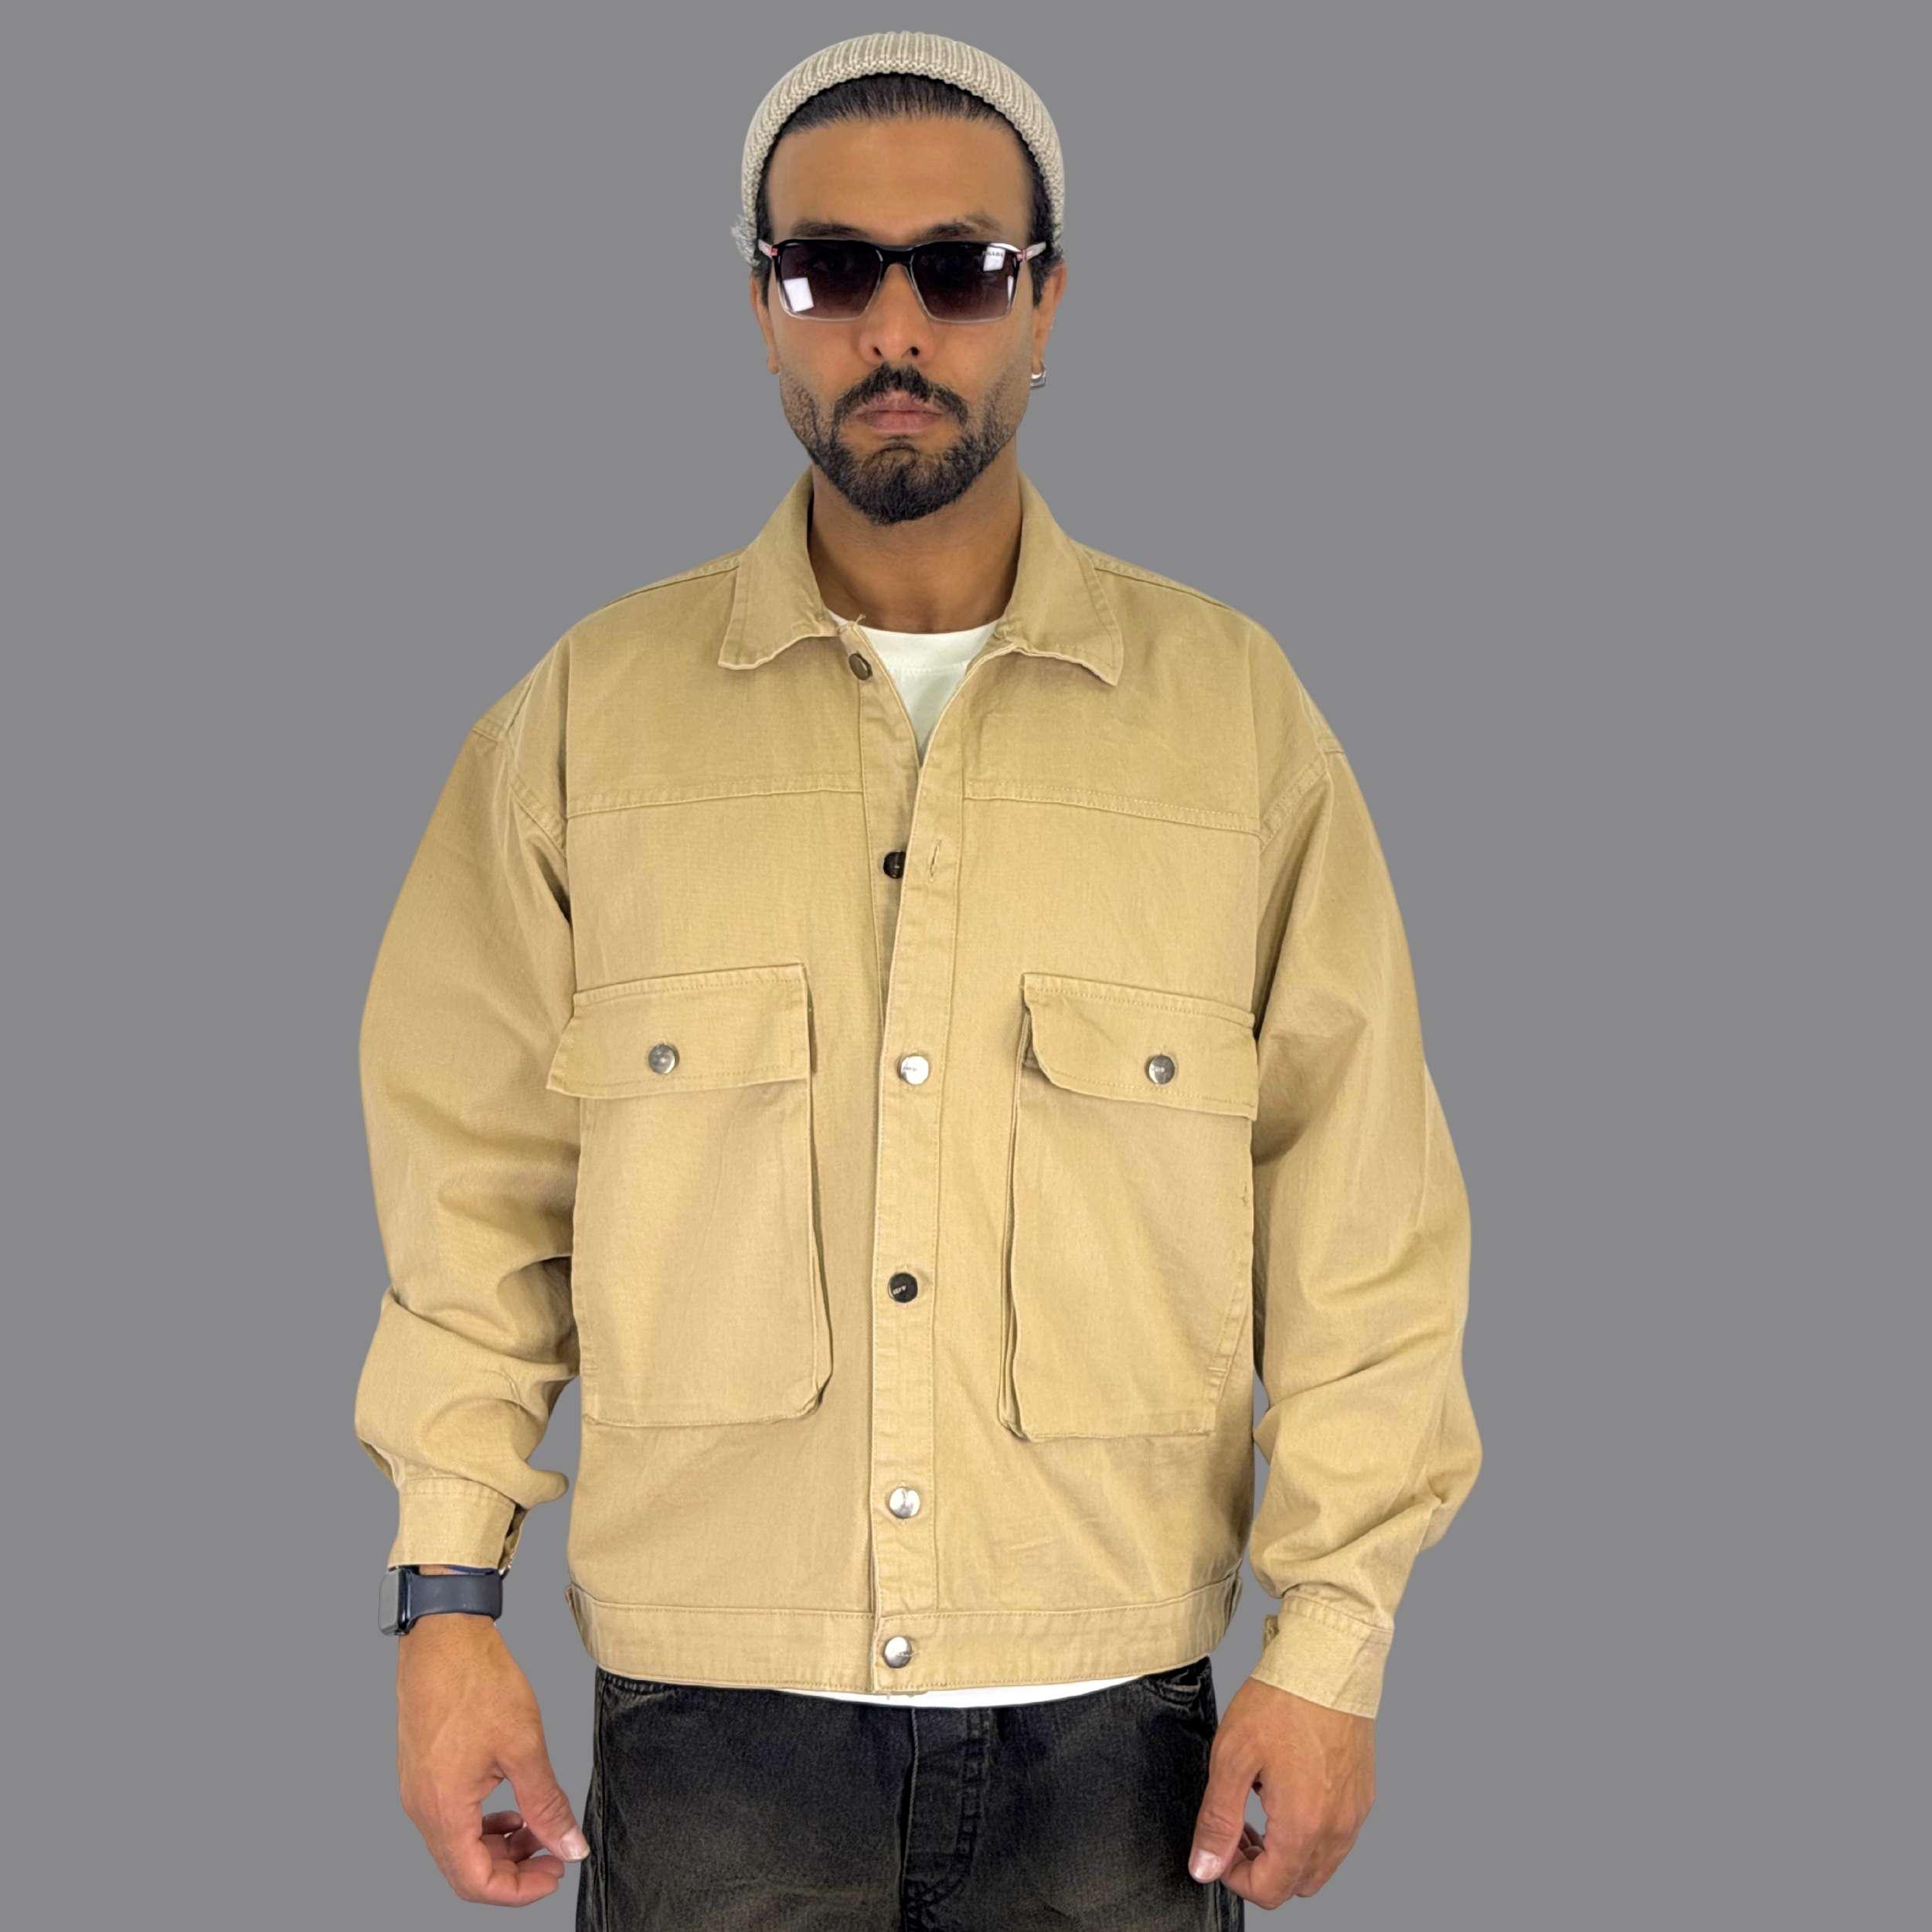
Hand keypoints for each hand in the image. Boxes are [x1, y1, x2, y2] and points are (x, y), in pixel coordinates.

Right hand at [395, 1585, 588, 1904]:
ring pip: (458, 1845)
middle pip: (465, 1870)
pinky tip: (512, 1805)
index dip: (520, 1889)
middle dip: (513, 1869)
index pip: (476, 1882)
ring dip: (500, 1845)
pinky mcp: (423, 1772)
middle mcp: (422, 1808)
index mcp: (442, 1810)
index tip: (555, 1871)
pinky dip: (483, 1822)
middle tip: (553, 1851)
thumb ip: (546, 1803)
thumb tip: (568, 1845)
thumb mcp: (523, 1746)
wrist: (444, 1636)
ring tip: (537, 1824)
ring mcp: (419, 1790)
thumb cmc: (476, 1680)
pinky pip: (451, 1818)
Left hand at [1186, 1677, 1375, 1908]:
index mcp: (1303, 1825)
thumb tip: (1205, 1867)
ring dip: (1286, 1852)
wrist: (1328, 1660)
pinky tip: (1287, 1789)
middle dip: (1261, 1868)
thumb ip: (1217, 1820)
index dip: (1235, 1877)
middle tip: (1237, 1828)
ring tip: (1259, 1805)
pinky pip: (1337, 1836)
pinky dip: (1309, 1831)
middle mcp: (1337, 1828)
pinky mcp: (1363, 1794)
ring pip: (1319, 1864)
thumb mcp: (1232, 1757)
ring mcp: (1355, 1812)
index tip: (1219, 1846)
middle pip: (1296, 1884)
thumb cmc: (1282, 1700)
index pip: (1270, 1890)